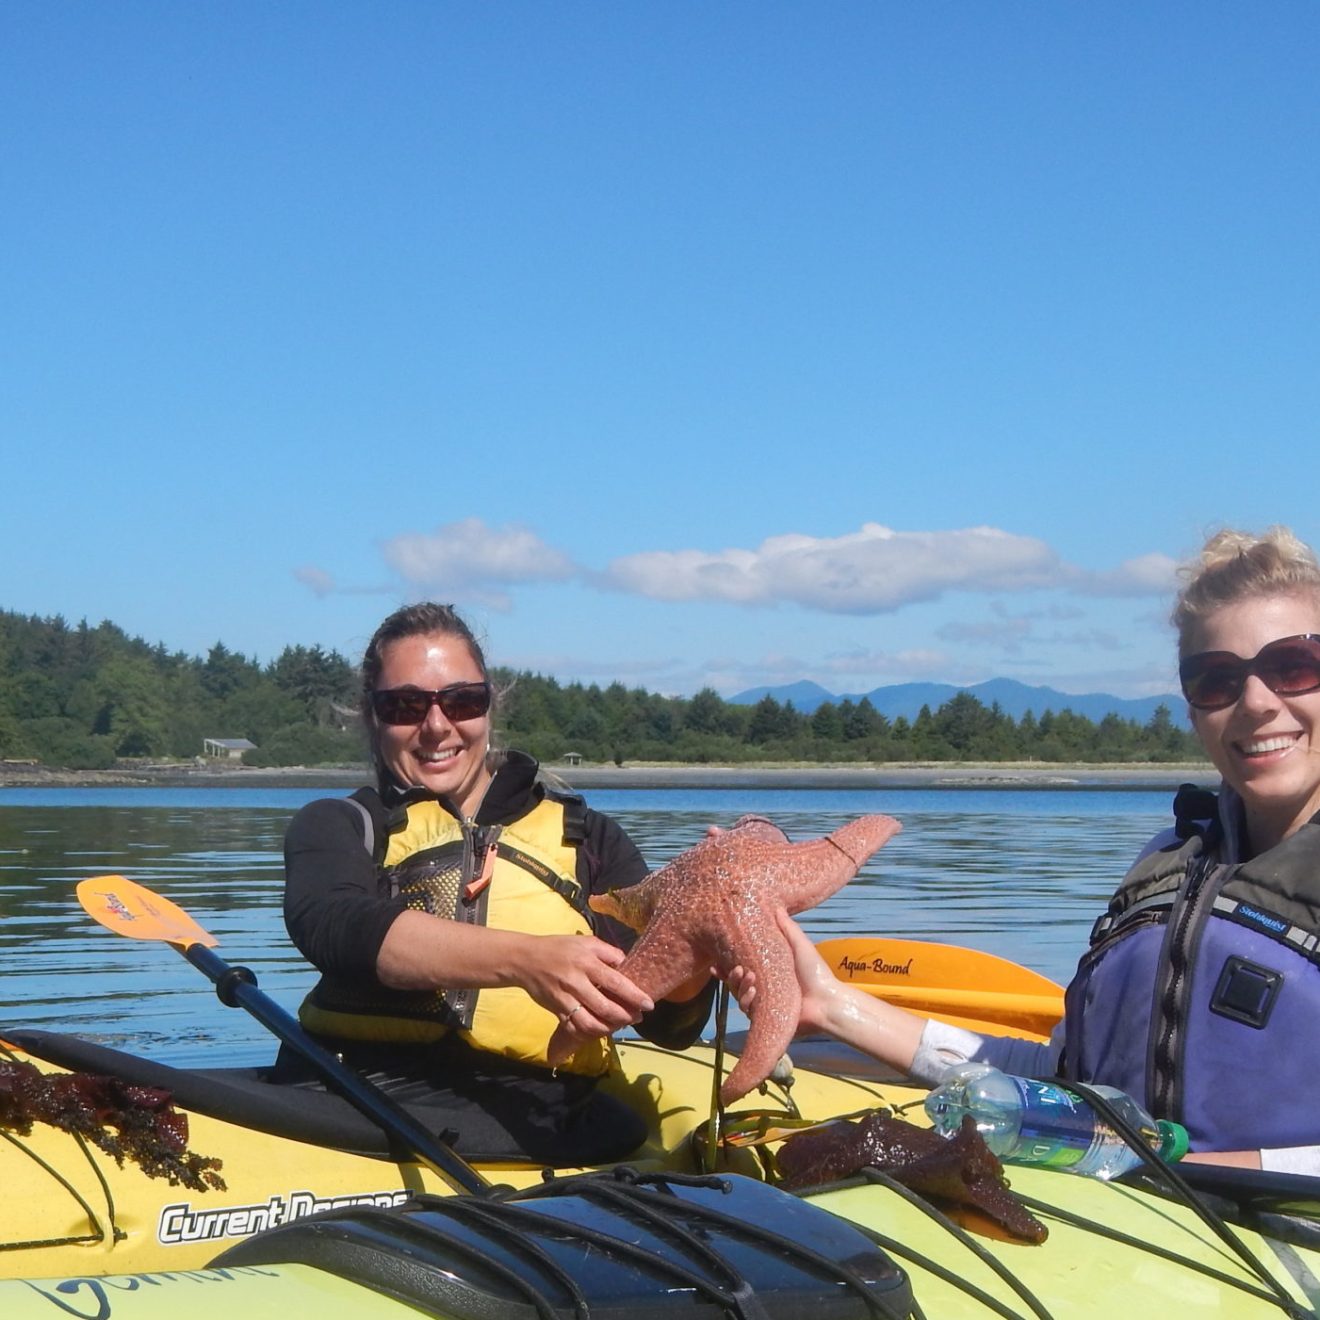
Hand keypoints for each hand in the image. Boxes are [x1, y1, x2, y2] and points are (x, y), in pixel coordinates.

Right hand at [522, 933, 653, 1044]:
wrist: (526, 959)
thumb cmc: (559, 948)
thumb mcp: (586, 942)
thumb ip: (608, 952)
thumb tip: (626, 964)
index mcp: (586, 963)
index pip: (616, 982)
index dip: (634, 995)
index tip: (648, 1004)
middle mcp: (576, 982)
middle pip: (605, 1007)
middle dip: (625, 1016)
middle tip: (637, 1017)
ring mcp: (565, 999)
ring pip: (590, 1023)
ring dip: (609, 1028)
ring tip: (620, 1025)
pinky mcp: (556, 1010)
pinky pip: (575, 1028)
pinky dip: (589, 1033)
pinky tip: (600, 1029)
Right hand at [722, 915, 839, 1034]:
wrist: (826, 1002)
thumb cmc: (815, 972)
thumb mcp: (800, 946)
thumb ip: (787, 928)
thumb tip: (776, 906)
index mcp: (768, 970)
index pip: (741, 966)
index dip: (726, 964)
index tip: (715, 959)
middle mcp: (763, 986)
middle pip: (736, 982)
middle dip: (732, 975)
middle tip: (736, 968)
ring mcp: (763, 1003)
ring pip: (739, 996)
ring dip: (739, 987)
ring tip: (749, 978)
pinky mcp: (765, 1017)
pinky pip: (748, 1010)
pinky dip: (747, 1001)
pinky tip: (753, 992)